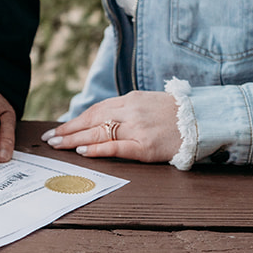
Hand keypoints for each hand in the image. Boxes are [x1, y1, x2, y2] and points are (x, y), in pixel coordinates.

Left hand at [42, 91, 179, 163]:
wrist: (202, 120)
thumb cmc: (174, 115)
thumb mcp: (147, 104)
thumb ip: (125, 110)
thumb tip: (99, 122)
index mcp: (130, 99)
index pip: (95, 110)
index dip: (74, 120)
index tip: (58, 129)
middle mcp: (131, 111)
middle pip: (92, 121)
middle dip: (68, 131)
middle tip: (50, 140)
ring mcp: (138, 128)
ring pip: (99, 133)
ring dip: (75, 140)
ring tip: (59, 146)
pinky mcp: (146, 146)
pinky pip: (116, 147)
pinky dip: (97, 149)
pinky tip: (82, 152)